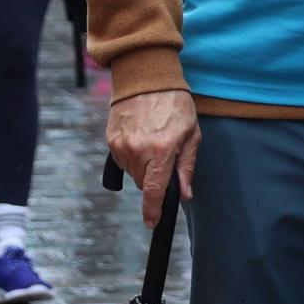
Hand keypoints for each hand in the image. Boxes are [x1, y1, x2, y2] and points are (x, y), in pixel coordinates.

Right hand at [106, 89, 200, 227]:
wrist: (147, 79)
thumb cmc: (175, 106)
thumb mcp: (192, 135)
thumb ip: (187, 167)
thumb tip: (184, 194)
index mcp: (161, 151)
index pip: (153, 191)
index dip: (153, 210)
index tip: (152, 223)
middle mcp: (138, 151)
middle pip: (143, 183)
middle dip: (155, 177)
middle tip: (165, 155)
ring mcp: (121, 146)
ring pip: (132, 172)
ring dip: (142, 167)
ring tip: (153, 142)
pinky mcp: (110, 140)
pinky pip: (122, 160)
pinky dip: (132, 156)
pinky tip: (140, 138)